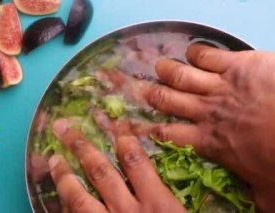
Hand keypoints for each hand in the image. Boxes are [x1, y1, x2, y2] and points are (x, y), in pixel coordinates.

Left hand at [49, 118, 185, 212]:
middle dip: (80, 146)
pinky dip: (64, 209)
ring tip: (52, 159)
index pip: (135, 159)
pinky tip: (56, 200)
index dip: (122, 136)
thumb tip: (148, 178)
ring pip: (79, 197)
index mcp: (157, 203)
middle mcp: (129, 211)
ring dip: (64, 175)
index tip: (111, 122)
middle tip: (64, 128)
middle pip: (100, 170)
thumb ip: (162, 197)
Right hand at [141, 43, 274, 211]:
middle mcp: (206, 112)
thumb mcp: (267, 189)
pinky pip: (207, 56)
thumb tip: (258, 212)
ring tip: (159, 66)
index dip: (148, 131)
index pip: (168, 135)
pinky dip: (197, 53)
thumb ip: (256, 198)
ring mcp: (219, 86)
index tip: (133, 127)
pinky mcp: (236, 65)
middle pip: (168, 101)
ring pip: (182, 76)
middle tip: (142, 90)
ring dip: (168, 71)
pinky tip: (192, 52)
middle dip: (153, 95)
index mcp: (209, 140)